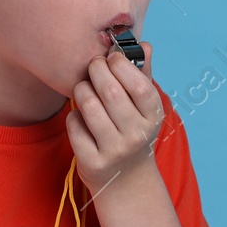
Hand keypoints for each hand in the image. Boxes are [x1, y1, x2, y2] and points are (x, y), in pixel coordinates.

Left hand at [68, 39, 163, 197]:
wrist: (127, 181)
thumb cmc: (133, 131)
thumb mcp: (144, 107)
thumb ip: (143, 74)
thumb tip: (144, 45)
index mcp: (153, 117)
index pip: (140, 85)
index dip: (121, 65)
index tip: (111, 57)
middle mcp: (136, 135)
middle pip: (110, 92)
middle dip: (96, 70)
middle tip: (93, 67)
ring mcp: (115, 151)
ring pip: (88, 105)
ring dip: (81, 90)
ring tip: (84, 89)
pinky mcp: (92, 162)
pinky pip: (74, 124)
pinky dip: (73, 115)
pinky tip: (80, 117)